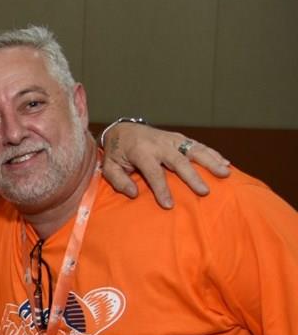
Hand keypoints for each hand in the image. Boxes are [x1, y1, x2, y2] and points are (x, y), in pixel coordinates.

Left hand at [101, 122, 230, 208]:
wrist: (123, 130)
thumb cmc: (117, 153)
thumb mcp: (109, 167)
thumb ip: (119, 181)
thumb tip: (134, 194)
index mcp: (141, 152)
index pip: (154, 173)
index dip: (161, 189)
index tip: (169, 205)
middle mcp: (159, 144)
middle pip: (179, 161)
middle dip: (192, 177)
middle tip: (205, 191)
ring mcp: (171, 140)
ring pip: (194, 150)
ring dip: (211, 161)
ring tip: (225, 173)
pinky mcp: (179, 138)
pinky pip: (197, 145)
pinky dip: (213, 153)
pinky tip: (226, 162)